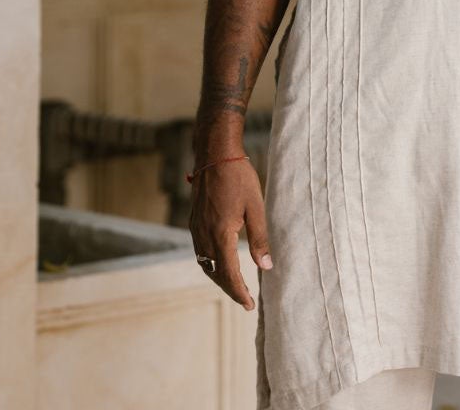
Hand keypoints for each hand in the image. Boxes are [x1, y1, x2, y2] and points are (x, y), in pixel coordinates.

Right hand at [187, 156, 272, 309]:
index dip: (239, 291)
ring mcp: (196, 228)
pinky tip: (220, 263)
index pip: (229, 273)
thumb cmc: (239, 178)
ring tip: (234, 286)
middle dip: (230, 288)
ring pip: (205, 263)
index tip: (249, 304)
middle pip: (215, 272)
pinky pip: (200, 250)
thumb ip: (259, 239)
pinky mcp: (193, 221)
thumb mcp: (255, 208)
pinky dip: (210, 263)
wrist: (215, 155)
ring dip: (219, 277)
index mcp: (221, 233)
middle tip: (245, 301)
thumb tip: (266, 266)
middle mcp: (204, 234)